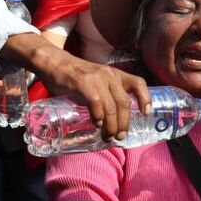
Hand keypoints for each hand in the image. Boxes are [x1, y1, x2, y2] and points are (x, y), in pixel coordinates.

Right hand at [33, 48, 151, 140]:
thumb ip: (106, 96)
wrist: (54, 63)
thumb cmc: (75, 77)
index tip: (146, 113)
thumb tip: (112, 122)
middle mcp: (110, 74)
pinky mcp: (82, 81)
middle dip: (124, 123)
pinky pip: (96, 102)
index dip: (145, 98)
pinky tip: (96, 123)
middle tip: (120, 137)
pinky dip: (98, 116)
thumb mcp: (97, 83)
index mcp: (116, 75)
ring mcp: (97, 77)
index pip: (138, 83)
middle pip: (124, 103)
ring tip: (108, 136)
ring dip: (111, 125)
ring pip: (112, 106)